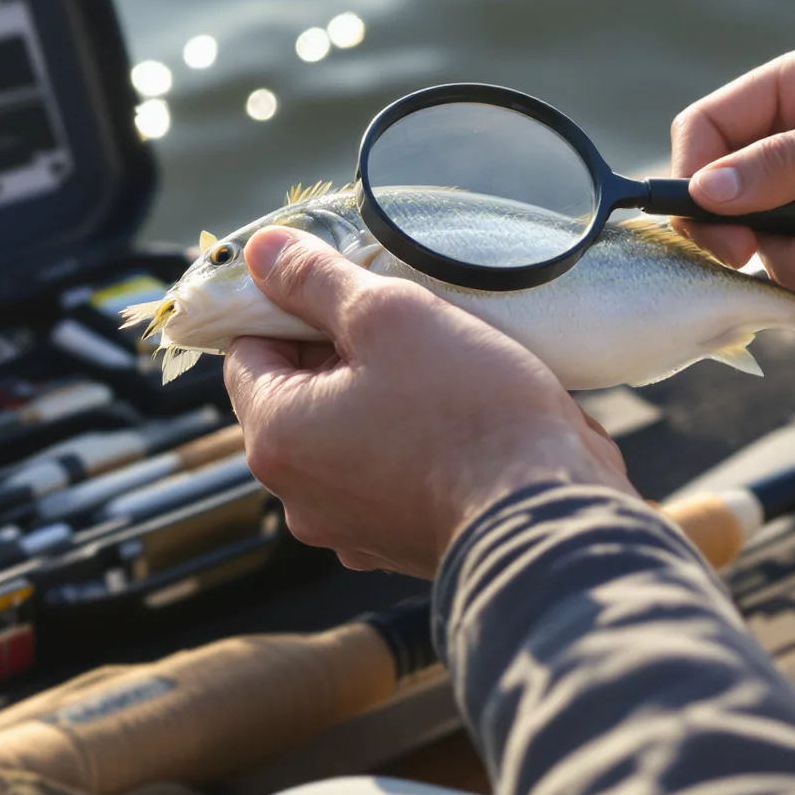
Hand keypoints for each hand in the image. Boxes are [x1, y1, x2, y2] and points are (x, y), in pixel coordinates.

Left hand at [222, 227, 630, 576]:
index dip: (290, 309)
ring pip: (343, 435)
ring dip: (376, 397)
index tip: (343, 291)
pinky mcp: (397, 543)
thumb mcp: (388, 315)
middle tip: (400, 323)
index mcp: (277, 439)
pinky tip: (452, 416)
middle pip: (295, 395)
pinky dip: (406, 443)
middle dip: (338, 353)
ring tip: (435, 366)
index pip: (247, 351)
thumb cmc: (467, 411)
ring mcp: (348, 528)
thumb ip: (315, 279)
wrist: (548, 516)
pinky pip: (384, 474)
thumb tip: (261, 251)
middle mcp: (298, 496)